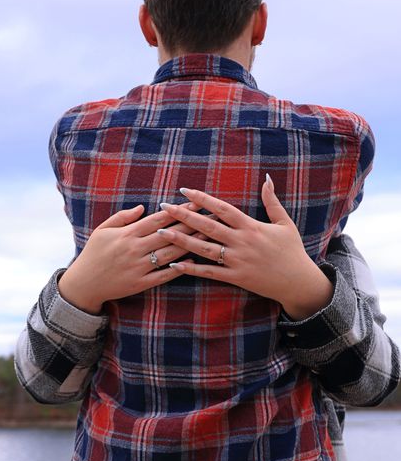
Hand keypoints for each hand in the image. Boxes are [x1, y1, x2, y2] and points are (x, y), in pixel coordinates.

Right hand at [58, 203, 205, 314]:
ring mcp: (138, 267)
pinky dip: (178, 268)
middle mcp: (134, 249)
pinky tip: (192, 261)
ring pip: (169, 254)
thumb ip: (122, 217)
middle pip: (169, 234)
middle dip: (191, 224)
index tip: (195, 203)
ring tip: (207, 236)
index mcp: (126, 234)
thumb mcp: (102, 230)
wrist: (84, 284)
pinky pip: (163, 275)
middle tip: (211, 216)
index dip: (178, 210)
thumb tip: (143, 207)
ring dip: (190, 244)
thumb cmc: (93, 253)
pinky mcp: (140, 284)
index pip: (158, 219)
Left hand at [157, 176, 333, 320]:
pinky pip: (210, 273)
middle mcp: (242, 241)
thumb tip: (266, 178)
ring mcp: (238, 260)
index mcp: (251, 226)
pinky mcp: (236, 278)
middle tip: (163, 206)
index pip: (222, 208)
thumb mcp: (284, 223)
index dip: (202, 199)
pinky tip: (175, 264)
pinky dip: (192, 269)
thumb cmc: (292, 251)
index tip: (184, 191)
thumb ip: (272, 201)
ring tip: (161, 233)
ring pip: (204, 249)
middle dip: (183, 215)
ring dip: (181, 240)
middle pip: (207, 226)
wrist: (299, 282)